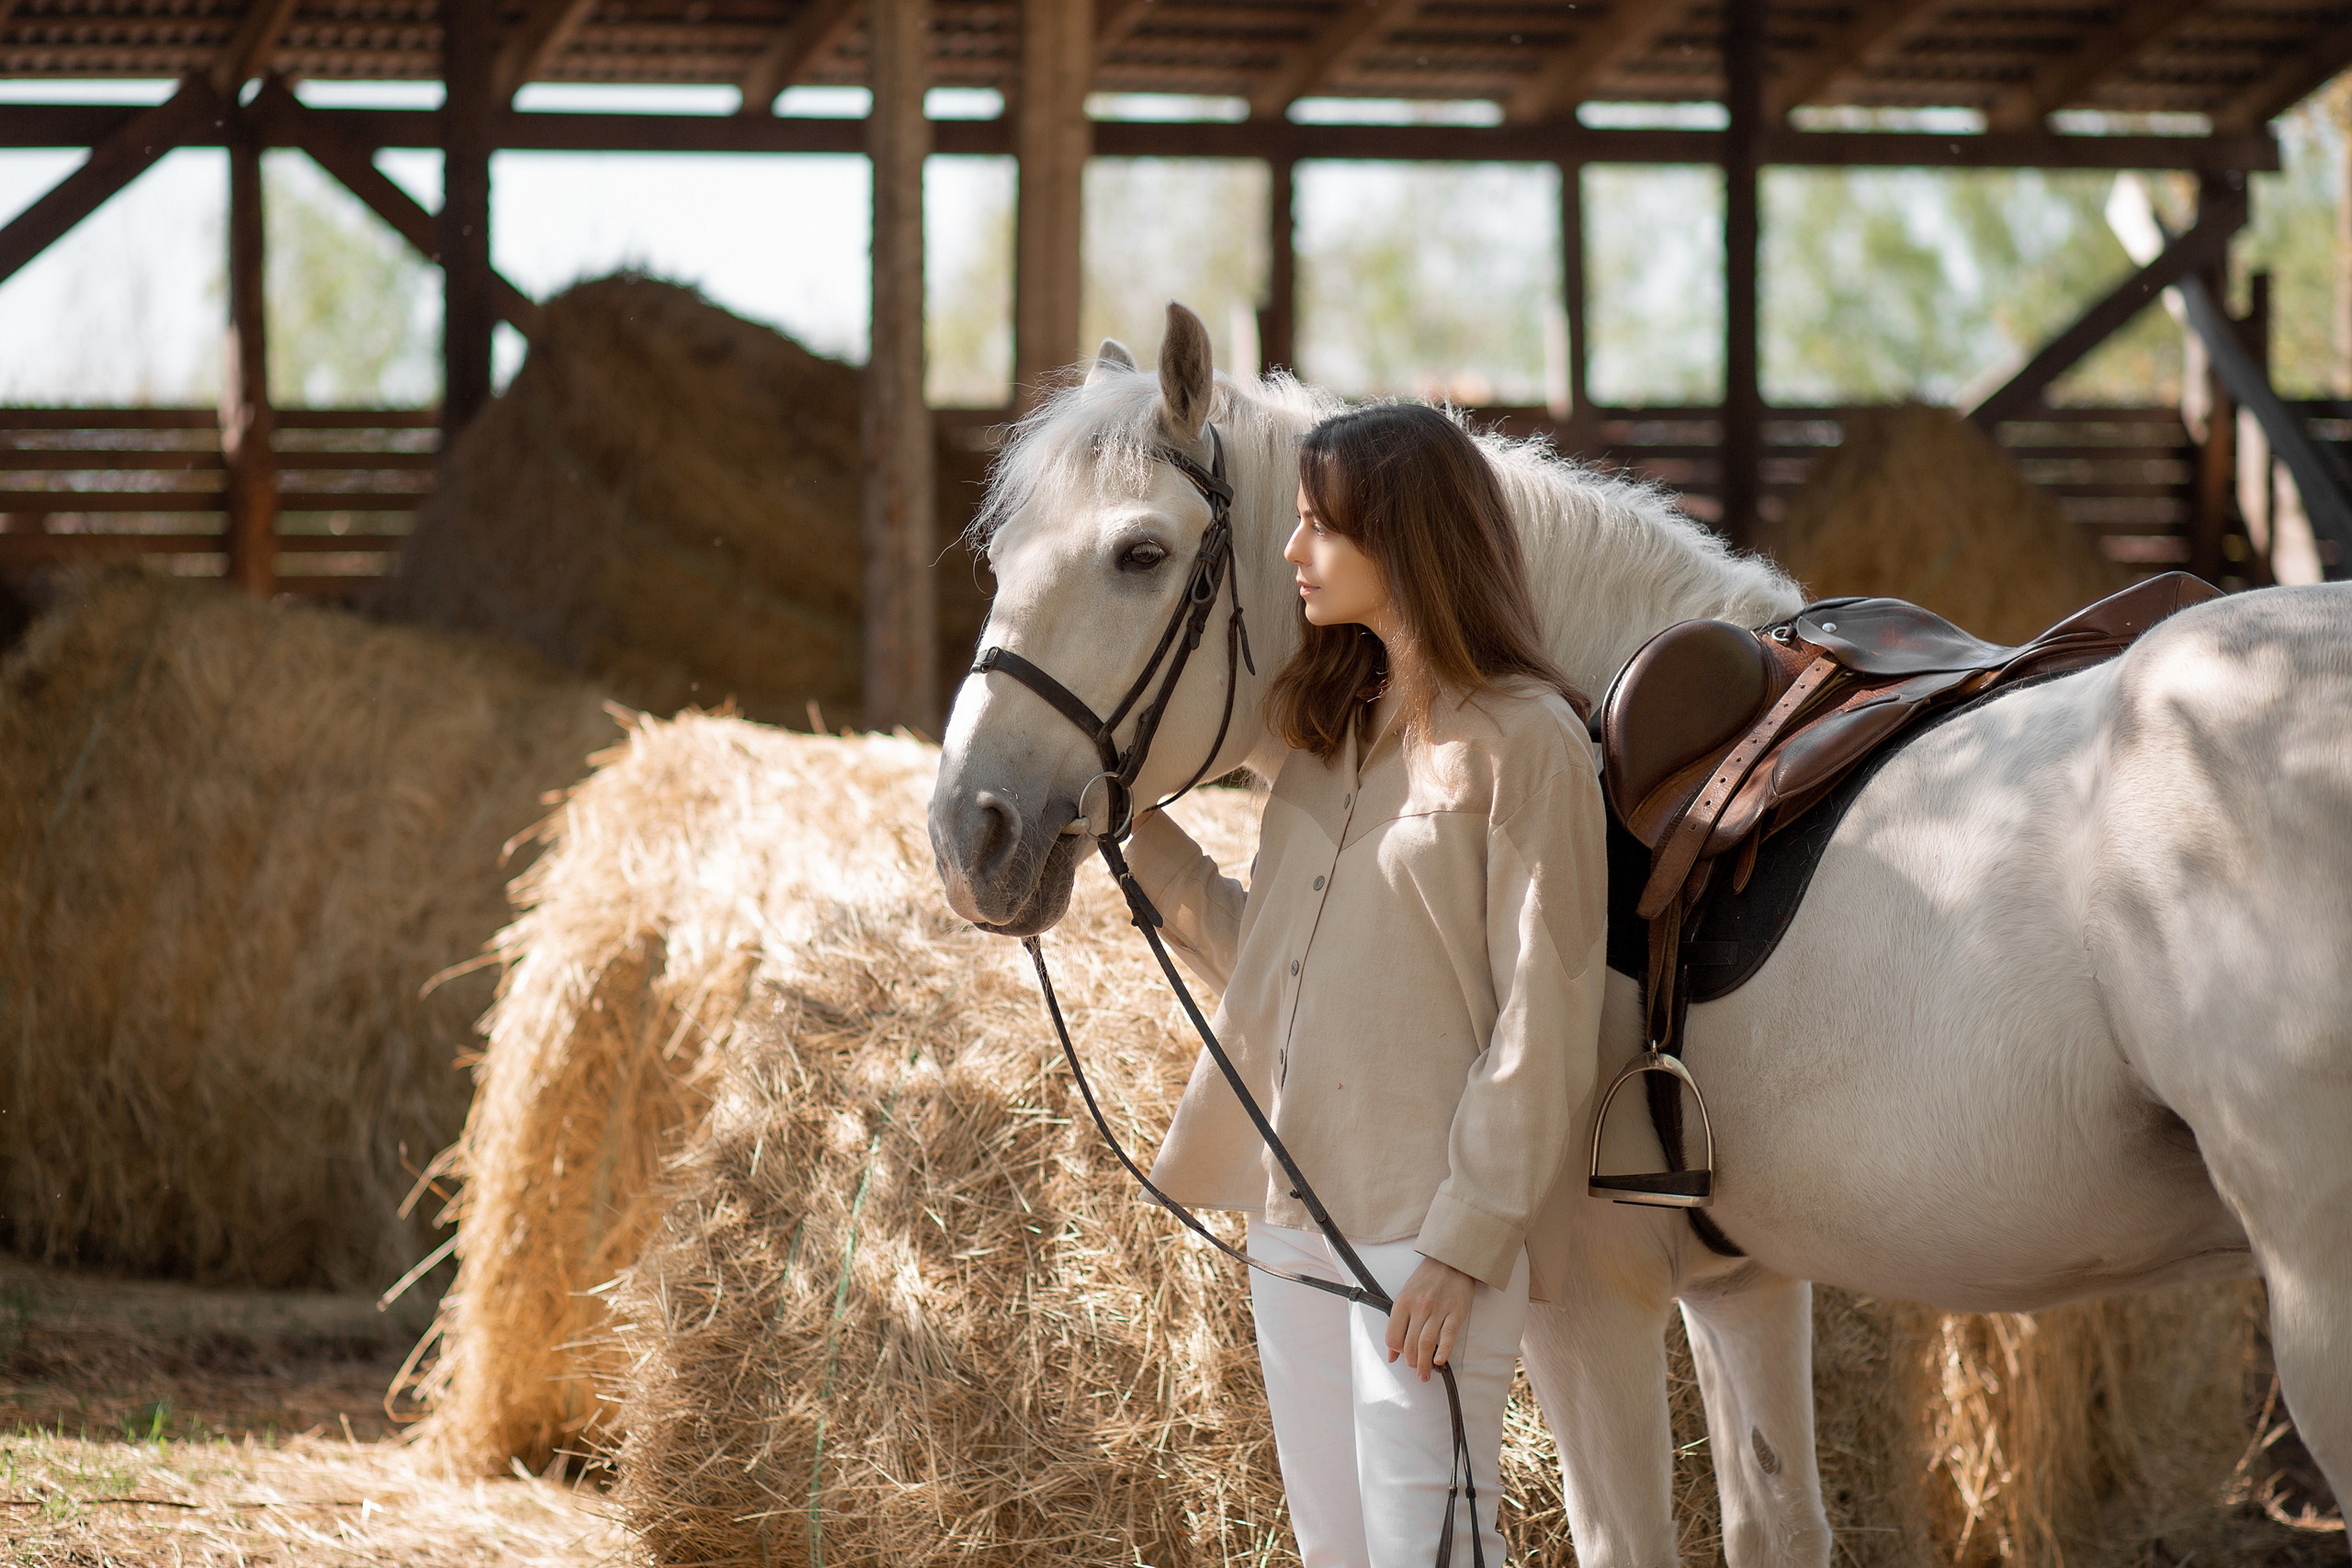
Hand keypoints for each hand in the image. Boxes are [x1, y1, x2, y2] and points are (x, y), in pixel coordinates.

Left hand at [1385, 1257, 1474, 1381]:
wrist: (1452, 1260)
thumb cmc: (1427, 1279)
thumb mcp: (1406, 1295)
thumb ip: (1397, 1324)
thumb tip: (1391, 1355)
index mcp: (1402, 1302)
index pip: (1393, 1337)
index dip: (1396, 1351)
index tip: (1401, 1357)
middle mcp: (1419, 1307)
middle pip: (1410, 1344)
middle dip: (1411, 1362)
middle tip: (1416, 1370)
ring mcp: (1438, 1310)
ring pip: (1426, 1344)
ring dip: (1424, 1364)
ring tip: (1425, 1376)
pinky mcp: (1456, 1313)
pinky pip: (1448, 1336)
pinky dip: (1443, 1351)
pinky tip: (1439, 1362)